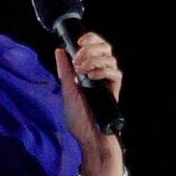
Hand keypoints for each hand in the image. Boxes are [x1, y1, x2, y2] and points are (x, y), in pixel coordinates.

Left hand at [55, 33, 123, 175]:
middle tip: (78, 57)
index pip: (95, 46)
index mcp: (89, 70)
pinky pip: (115, 73)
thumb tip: (60, 51)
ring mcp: (108, 81)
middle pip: (105, 47)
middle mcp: (100, 73)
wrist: (89, 136)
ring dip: (93, 60)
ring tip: (81, 71)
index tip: (78, 41)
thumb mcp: (67, 90)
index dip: (90, 39)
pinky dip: (102, 71)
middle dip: (91, 47)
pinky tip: (91, 77)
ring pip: (110, 58)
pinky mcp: (115, 89)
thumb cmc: (78, 118)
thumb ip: (65, 70)